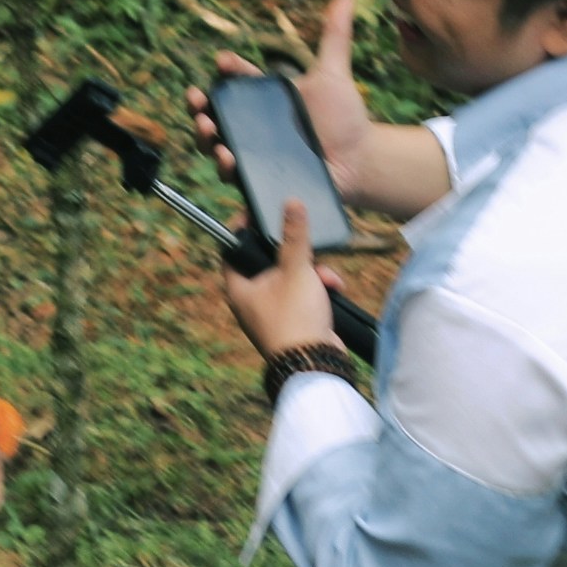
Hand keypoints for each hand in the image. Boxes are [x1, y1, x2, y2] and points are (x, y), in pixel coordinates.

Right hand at [188, 0, 372, 183]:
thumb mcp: (334, 77)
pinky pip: (244, 194)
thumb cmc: (344, 119)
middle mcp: (253, 131)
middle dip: (200, 113)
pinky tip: (232, 190)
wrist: (360, 162)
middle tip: (199, 108)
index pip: (237, 80)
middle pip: (216, 120)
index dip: (227, 70)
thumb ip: (335, 38)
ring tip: (219, 147)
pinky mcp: (264, 186)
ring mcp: (256, 159)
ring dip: (211, 149)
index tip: (223, 61)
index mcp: (265, 101)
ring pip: (221, 155)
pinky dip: (235, 198)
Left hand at [224, 199, 341, 358]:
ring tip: (326, 278)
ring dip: (313, 271)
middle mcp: (251, 299)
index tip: (259, 210)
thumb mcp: (296, 269)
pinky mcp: (294, 319)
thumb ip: (294, 235)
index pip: (233, 246)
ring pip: (291, 276)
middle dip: (295, 252)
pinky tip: (333, 290)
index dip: (245, 226)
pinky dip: (318, 288)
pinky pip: (304, 293)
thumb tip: (291, 204)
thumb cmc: (295, 319)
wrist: (315, 363)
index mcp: (239, 286)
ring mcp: (273, 311)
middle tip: (307, 247)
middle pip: (268, 259)